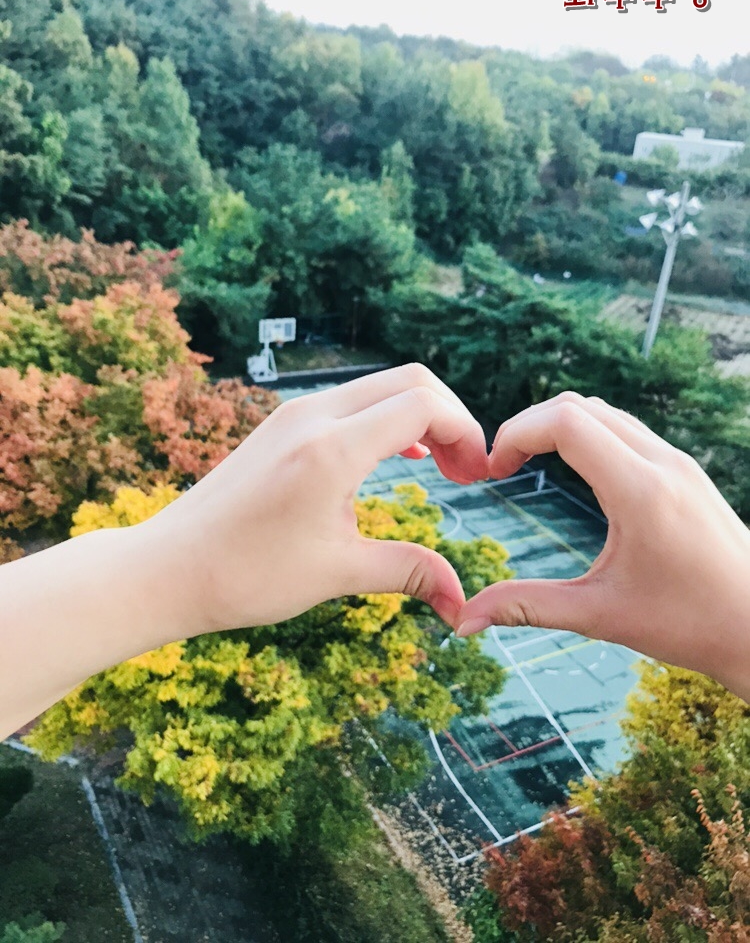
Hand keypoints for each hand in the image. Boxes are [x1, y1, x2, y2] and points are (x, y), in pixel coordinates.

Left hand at [148, 363, 488, 634]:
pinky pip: (350, 401)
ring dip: (420, 416)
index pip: (424, 404)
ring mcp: (293, 414)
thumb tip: (462, 605)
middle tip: (467, 472)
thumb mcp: (337, 573)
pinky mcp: (281, 424)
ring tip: (441, 466)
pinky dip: (387, 418)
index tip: (477, 477)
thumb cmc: (246, 575)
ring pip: (380, 386)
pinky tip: (399, 453)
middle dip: (452, 418)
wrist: (168, 568)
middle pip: (410, 380)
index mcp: (332, 449)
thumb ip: (410, 573)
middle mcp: (313, 416)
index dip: (466, 432)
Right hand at [454, 392, 749, 701]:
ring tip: (528, 464)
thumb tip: (463, 620)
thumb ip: (527, 607)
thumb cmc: (688, 625)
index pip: (566, 422)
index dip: (516, 433)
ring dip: (558, 425)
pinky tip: (572, 471)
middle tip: (501, 466)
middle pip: (579, 405)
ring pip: (604, 412)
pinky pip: (626, 429)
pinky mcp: (684, 470)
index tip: (492, 470)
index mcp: (640, 491)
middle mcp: (662, 463)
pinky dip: (587, 434)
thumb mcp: (600, 616)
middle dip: (529, 426)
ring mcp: (677, 462)